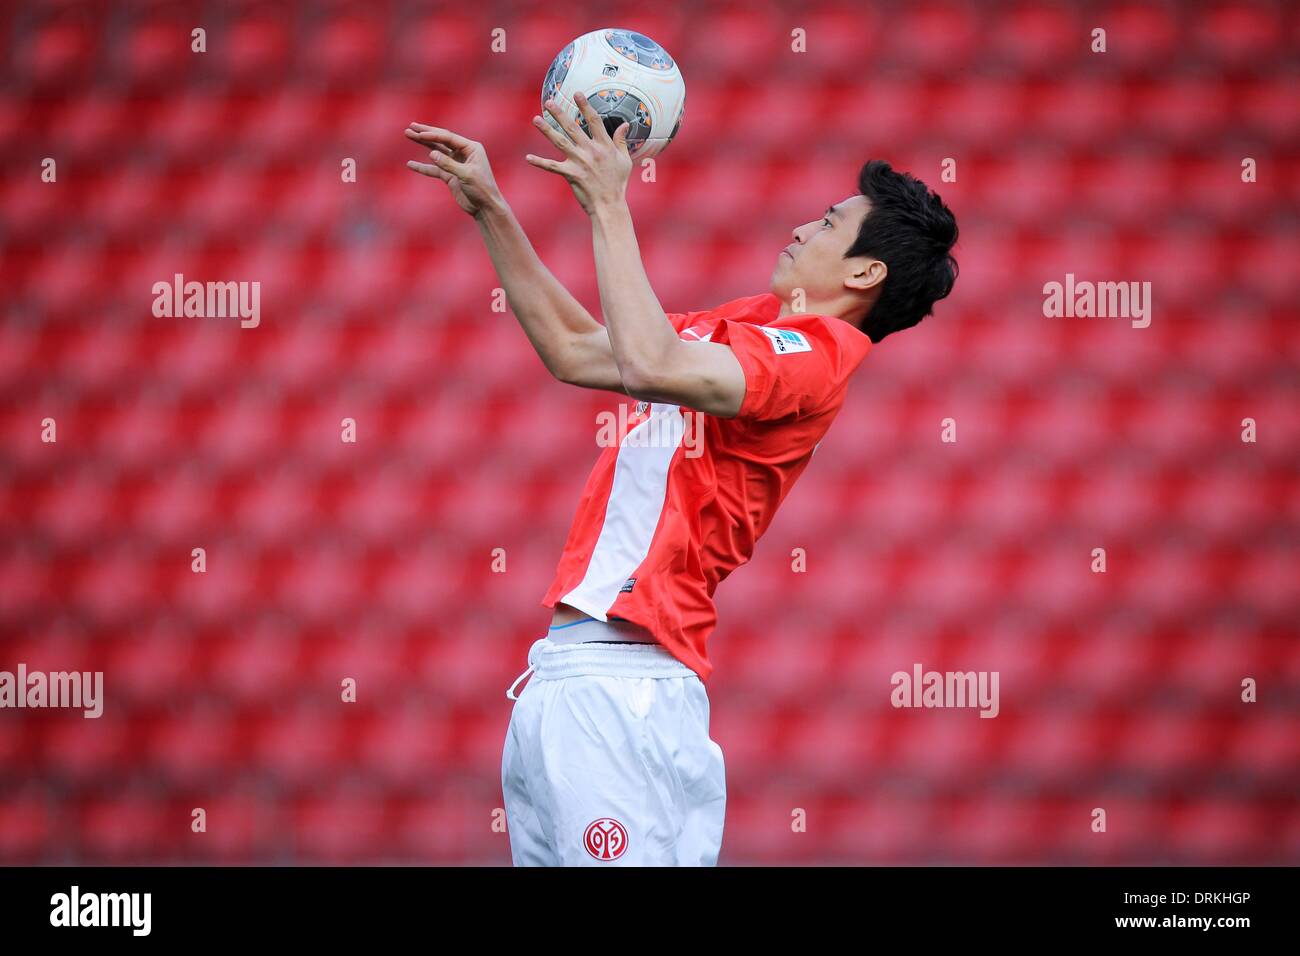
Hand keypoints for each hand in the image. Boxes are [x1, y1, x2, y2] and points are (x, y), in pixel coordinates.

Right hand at [405, 123, 503, 217]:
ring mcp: (456, 163)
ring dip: (422, 144)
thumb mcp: (466, 175)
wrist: (485, 207)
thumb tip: (431, 153)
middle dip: (425, 133)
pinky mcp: (450, 175)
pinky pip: (434, 169)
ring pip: (436, 151)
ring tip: (408, 134)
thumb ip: (448, 164)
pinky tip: (410, 164)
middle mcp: (463, 153)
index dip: (434, 135)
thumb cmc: (482, 189)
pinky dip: (422, 167)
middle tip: (411, 126)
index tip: (420, 133)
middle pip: (441, 140)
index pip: (449, 138)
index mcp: (471, 148)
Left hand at [526, 91, 632, 215]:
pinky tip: (528, 157)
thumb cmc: (618, 184)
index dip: (585, 106)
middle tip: (549, 102)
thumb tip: (625, 124)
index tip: (577, 93)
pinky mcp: (571, 174)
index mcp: (604, 145)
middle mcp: (590, 150)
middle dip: (560, 113)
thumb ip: (621, 141)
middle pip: (572, 127)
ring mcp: (579, 162)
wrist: (609, 205)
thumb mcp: (624, 160)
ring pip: (560, 142)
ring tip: (535, 119)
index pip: (594, 120)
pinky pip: (552, 167)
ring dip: (546, 130)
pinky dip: (540, 162)